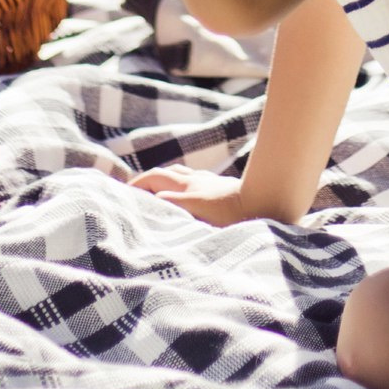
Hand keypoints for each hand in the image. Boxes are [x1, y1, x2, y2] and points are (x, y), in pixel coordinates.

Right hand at [130, 164, 284, 227]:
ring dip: (164, 179)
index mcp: (187, 190)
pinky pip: (194, 180)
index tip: (120, 195)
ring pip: (180, 175)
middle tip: (132, 192)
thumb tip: (152, 199)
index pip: (153, 181)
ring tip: (154, 191)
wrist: (267, 201)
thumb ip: (173, 206)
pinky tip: (185, 192)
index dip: (136, 186)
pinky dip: (181, 183)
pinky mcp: (220, 187)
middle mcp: (196, 182)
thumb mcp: (198, 212)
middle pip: (164, 174)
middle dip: (145, 181)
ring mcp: (208, 183)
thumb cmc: (234, 214)